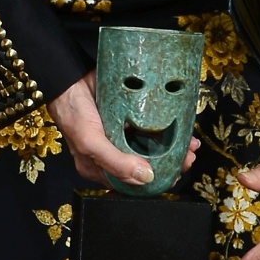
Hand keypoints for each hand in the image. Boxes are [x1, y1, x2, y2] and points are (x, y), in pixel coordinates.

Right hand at [46, 71, 197, 188]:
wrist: (69, 77)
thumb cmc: (73, 114)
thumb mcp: (90, 143)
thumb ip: (116, 163)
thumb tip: (147, 178)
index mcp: (103, 167)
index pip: (133, 182)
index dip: (156, 180)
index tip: (176, 173)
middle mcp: (115, 152)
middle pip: (148, 164)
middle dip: (170, 163)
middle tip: (188, 157)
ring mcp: (125, 133)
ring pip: (154, 144)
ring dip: (174, 145)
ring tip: (190, 143)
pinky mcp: (132, 115)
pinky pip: (154, 124)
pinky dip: (169, 127)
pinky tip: (182, 126)